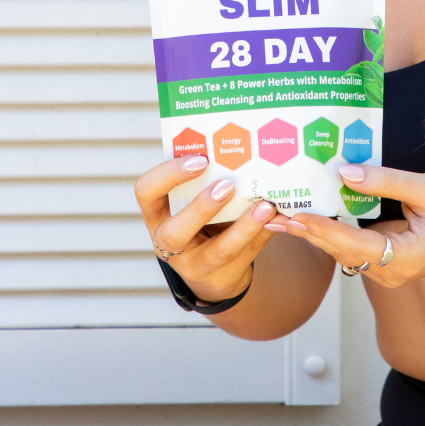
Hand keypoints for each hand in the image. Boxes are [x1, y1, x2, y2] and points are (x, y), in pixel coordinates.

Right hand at [134, 156, 280, 302]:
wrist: (216, 270)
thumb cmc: (202, 221)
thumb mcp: (193, 202)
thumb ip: (206, 181)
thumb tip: (240, 149)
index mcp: (157, 215)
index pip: (146, 192)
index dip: (168, 174)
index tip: (199, 159)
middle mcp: (169, 244)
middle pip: (174, 233)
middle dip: (201, 208)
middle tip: (227, 185)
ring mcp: (195, 266)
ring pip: (218, 252)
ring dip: (244, 228)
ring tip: (265, 207)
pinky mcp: (224, 276)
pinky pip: (247, 256)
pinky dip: (264, 234)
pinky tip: (278, 217)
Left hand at [269, 164, 424, 286]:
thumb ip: (385, 181)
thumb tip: (344, 172)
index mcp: (406, 258)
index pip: (354, 243)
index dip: (323, 229)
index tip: (295, 215)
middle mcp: (392, 272)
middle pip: (341, 251)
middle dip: (305, 232)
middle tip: (269, 214)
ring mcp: (389, 270)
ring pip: (343, 252)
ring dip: (312, 233)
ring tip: (276, 215)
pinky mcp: (386, 261)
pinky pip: (352, 248)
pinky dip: (329, 232)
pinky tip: (307, 218)